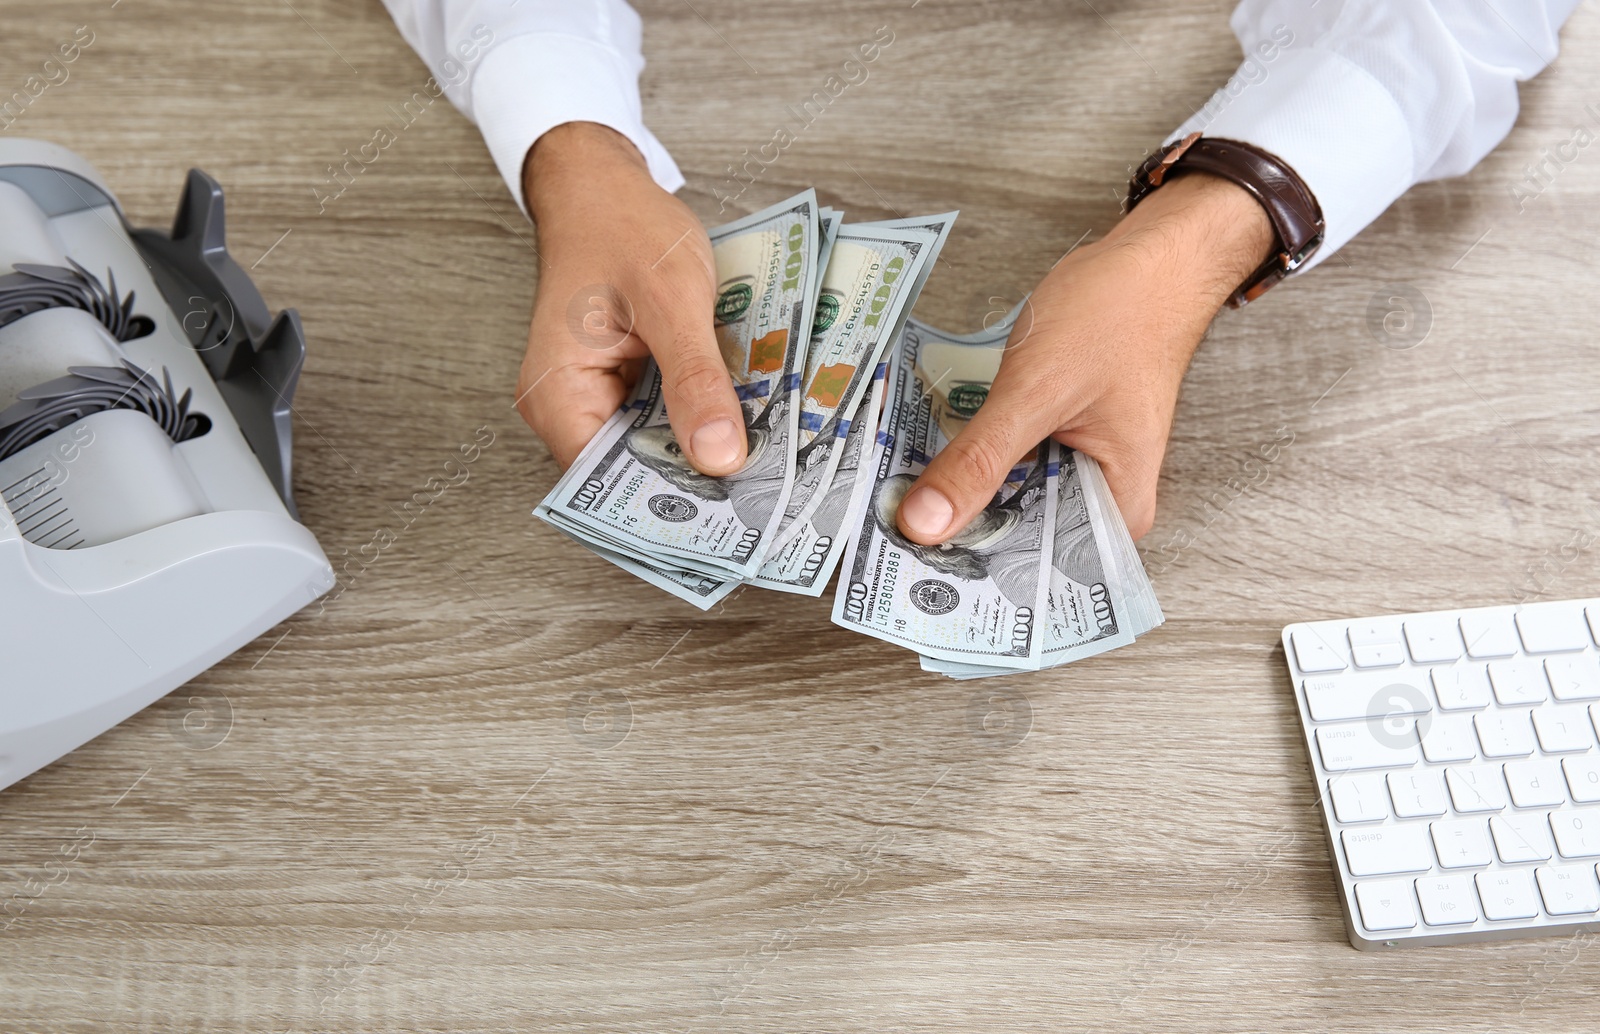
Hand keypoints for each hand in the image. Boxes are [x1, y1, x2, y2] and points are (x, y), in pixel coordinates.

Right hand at [516, 122, 746, 473]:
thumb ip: (694, 380)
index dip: (671, 506)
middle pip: (634, 473)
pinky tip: (747, 423)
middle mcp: (569, 407)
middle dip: (698, 482)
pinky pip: (663, 418)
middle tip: (770, 498)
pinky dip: (701, 418)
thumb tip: (720, 458)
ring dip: (705, 450)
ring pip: (655, 448)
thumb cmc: (621, 225)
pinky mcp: (624, 383)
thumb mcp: (671, 300)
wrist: (603, 181)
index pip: (608, 487)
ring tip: (769, 467)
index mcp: (559, 396)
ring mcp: (596, 396)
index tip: (733, 522)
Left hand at [895, 171, 1274, 542]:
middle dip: (954, 539)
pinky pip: (1006, 470)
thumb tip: (923, 523)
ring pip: (1004, 506)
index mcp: (1116, 512)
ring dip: (957, 500)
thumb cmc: (1119, 316)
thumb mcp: (1036, 392)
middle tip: (882, 542)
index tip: (909, 580)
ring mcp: (1076, 473)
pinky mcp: (1053, 445)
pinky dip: (971, 464)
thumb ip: (981, 460)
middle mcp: (1098, 503)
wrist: (1148, 259)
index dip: (970, 581)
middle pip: (1015, 544)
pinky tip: (923, 465)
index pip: (1036, 575)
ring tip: (890, 507)